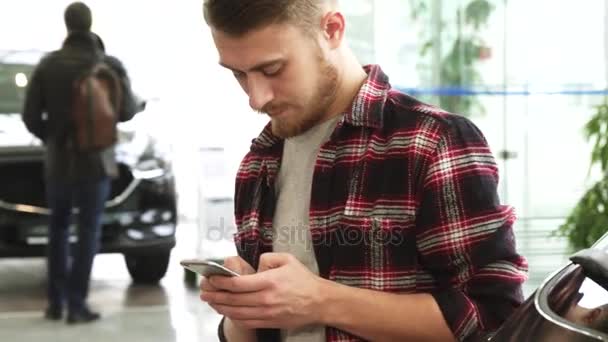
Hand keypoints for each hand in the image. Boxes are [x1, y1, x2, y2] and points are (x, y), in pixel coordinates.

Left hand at [200, 253, 325, 329]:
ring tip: (211, 301)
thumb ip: (267, 257)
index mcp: (269, 282)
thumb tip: (254, 264)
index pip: (237, 284)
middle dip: (215, 295)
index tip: (211, 278)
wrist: (320, 302)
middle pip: (233, 299)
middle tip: (204, 291)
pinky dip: (233, 317)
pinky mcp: (269, 322)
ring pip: (236, 313)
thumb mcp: (287, 260)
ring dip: (220, 307)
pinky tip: (227, 311)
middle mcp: (266, 299)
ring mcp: (267, 313)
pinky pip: (246, 322)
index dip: (220, 282)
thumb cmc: (304, 280)